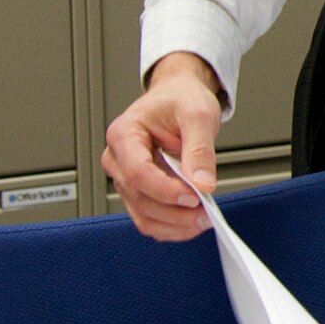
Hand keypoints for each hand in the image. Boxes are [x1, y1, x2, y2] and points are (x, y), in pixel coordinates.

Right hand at [102, 52, 223, 240]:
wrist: (177, 97)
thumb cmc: (181, 100)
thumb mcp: (198, 115)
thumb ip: (200, 150)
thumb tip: (203, 184)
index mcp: (124, 134)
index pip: (137, 172)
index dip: (165, 189)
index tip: (195, 196)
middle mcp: (117, 159)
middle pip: (139, 197)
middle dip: (175, 212)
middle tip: (207, 213)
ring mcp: (124, 178)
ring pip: (143, 214)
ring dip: (174, 224)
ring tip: (204, 218)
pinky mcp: (137, 191)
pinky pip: (149, 218)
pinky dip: (171, 226)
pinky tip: (192, 222)